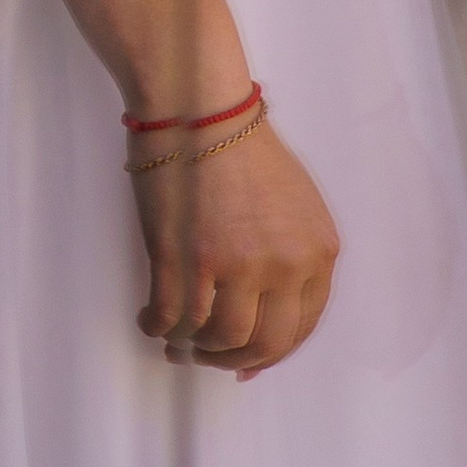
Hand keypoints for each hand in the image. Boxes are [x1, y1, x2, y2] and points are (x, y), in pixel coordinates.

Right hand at [131, 112, 339, 377]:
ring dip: (195, 348)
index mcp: (315, 254)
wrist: (198, 105)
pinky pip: (172, 316)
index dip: (270, 353)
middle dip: (232, 358)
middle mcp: (281, 267)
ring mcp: (231, 266)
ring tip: (177, 342)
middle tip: (209, 358)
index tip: (247, 361)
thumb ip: (294, 256)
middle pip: (261, 343)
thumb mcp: (296, 204)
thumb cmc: (241, 144)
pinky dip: (159, 328)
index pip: (300, 329)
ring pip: (217, 337)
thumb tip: (268, 309)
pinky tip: (150, 322)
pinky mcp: (183, 259)